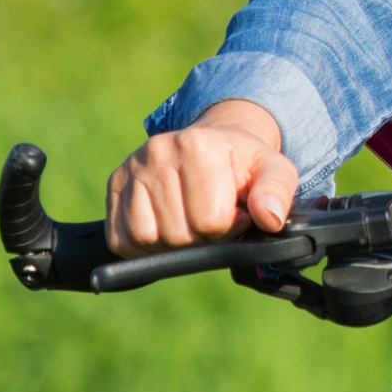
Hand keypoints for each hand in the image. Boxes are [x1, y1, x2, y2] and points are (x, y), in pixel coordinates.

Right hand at [105, 99, 296, 256]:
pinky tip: (167, 227)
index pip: (209, 220)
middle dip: (201, 239)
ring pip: (145, 238)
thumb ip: (277, 192)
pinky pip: (120, 240)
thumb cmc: (244, 164)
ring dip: (171, 245)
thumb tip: (270, 219)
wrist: (215, 145)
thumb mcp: (274, 170)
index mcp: (196, 144)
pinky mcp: (114, 187)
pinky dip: (143, 247)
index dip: (228, 227)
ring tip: (191, 222)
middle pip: (176, 234)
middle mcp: (157, 152)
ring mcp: (131, 169)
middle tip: (213, 219)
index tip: (236, 213)